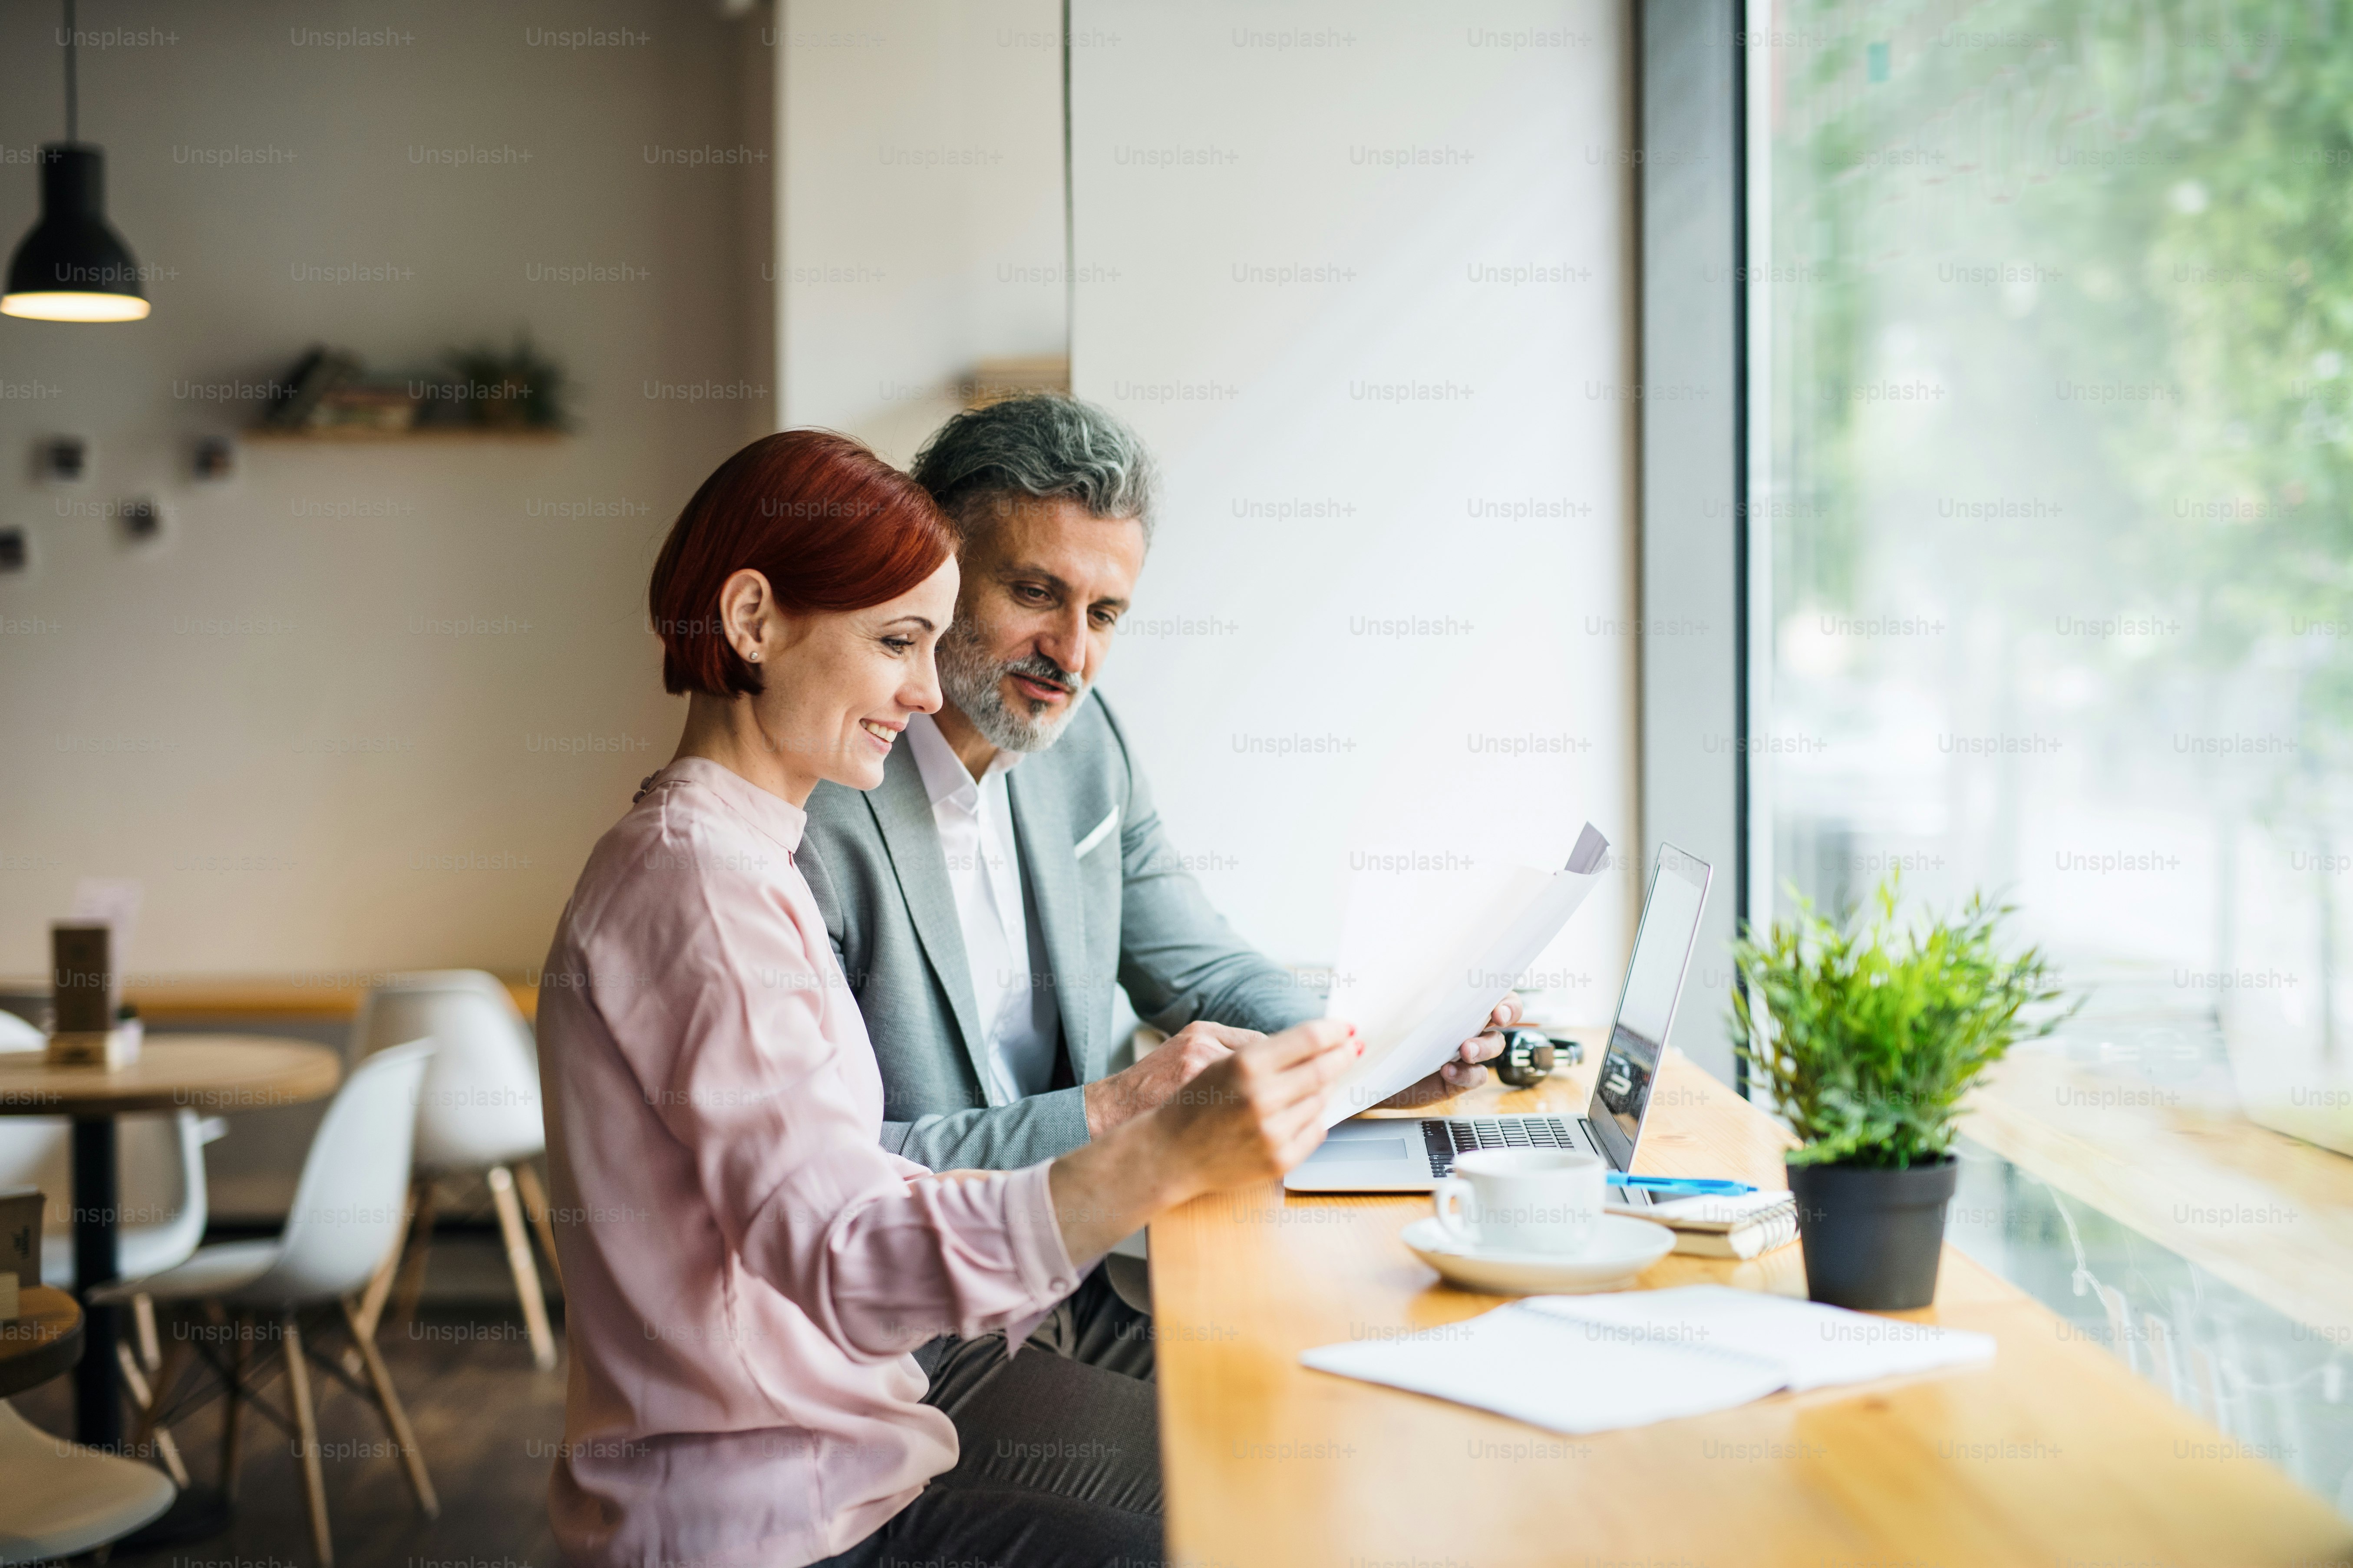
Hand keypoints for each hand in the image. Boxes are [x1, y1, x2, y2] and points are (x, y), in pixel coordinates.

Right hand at [1047, 1019, 1357, 1261]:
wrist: (1166, 1153)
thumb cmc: (1189, 1102)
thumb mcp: (1215, 1056)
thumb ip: (1261, 1046)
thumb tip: (1307, 1043)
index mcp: (1246, 1065)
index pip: (1309, 1039)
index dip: (1334, 1031)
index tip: (1347, 1028)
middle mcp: (1261, 1098)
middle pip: (1323, 1069)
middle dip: (1343, 1055)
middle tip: (1353, 1047)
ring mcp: (1272, 1132)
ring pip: (1321, 1100)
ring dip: (1324, 1087)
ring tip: (1316, 1080)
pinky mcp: (1278, 1160)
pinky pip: (1316, 1131)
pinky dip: (1314, 1117)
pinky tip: (1302, 1109)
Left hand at [1370, 992, 1523, 1109]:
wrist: (1370, 1068)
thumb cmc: (1384, 1027)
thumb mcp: (1396, 997)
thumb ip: (1413, 979)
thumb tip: (1419, 956)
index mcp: (1458, 1000)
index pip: (1493, 989)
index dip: (1504, 994)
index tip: (1498, 1003)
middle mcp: (1468, 1024)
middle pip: (1505, 1016)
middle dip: (1507, 1014)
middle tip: (1496, 1018)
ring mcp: (1466, 1052)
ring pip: (1494, 1046)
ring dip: (1484, 1047)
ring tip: (1466, 1050)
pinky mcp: (1458, 1078)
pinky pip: (1476, 1077)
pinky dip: (1467, 1074)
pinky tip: (1448, 1070)